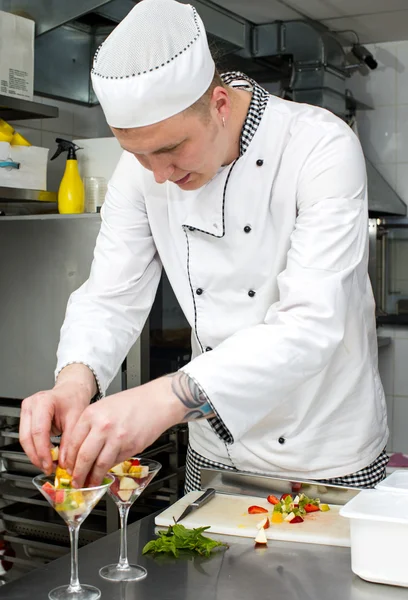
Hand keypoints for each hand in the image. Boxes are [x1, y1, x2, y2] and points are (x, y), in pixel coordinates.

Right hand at [19, 364, 95, 472]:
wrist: (71, 390)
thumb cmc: (74, 399)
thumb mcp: (76, 419)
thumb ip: (69, 441)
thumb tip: (63, 462)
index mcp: (43, 402)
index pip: (38, 431)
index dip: (42, 451)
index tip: (50, 464)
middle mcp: (30, 405)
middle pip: (27, 437)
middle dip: (37, 456)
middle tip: (48, 468)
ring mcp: (26, 411)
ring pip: (24, 440)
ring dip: (35, 455)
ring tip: (48, 465)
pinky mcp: (26, 418)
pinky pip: (27, 438)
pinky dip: (36, 449)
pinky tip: (46, 457)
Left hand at [64, 376, 183, 487]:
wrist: (156, 401)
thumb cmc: (131, 403)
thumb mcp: (103, 407)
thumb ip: (90, 426)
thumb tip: (78, 449)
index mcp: (91, 414)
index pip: (72, 443)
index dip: (67, 460)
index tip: (66, 468)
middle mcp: (102, 426)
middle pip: (83, 457)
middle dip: (76, 474)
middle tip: (75, 481)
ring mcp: (117, 438)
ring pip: (98, 465)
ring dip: (92, 478)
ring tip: (89, 483)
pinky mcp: (130, 447)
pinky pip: (114, 463)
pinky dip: (108, 471)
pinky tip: (104, 473)